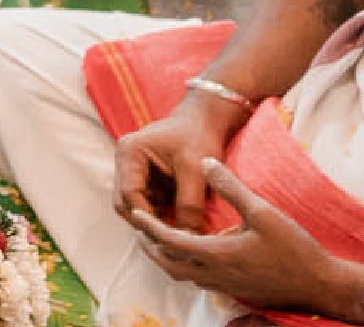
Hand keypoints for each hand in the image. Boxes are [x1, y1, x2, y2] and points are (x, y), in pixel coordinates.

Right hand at [117, 90, 243, 230]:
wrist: (205, 120)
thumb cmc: (199, 137)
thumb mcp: (197, 169)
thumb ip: (190, 203)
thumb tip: (187, 237)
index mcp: (130, 153)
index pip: (129, 194)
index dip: (147, 217)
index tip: (170, 236)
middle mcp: (125, 162)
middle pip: (124, 203)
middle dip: (146, 223)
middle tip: (171, 241)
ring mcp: (133, 171)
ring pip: (134, 206)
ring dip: (153, 221)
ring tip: (176, 236)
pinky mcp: (146, 179)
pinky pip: (147, 204)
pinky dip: (160, 216)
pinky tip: (178, 225)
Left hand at [121, 156, 363, 313]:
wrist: (320, 284)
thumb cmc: (294, 249)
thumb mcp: (263, 212)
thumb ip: (230, 187)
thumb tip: (206, 162)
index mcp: (216, 255)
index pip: (169, 241)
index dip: (148, 226)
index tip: (133, 212)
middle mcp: (214, 274)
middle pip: (167, 263)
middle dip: (149, 245)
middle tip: (139, 226)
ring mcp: (224, 285)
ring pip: (182, 274)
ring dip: (165, 257)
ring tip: (159, 236)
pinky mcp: (235, 289)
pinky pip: (199, 279)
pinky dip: (185, 265)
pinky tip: (192, 250)